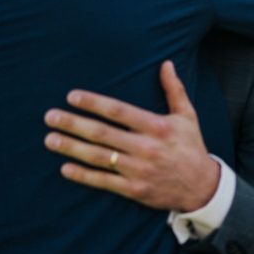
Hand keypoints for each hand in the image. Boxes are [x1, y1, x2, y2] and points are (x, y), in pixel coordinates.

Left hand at [45, 60, 220, 211]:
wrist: (202, 187)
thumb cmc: (191, 147)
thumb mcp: (188, 116)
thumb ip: (174, 90)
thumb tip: (166, 64)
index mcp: (158, 127)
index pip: (119, 111)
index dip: (94, 103)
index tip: (72, 96)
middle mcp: (147, 147)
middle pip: (102, 133)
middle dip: (73, 124)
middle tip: (50, 116)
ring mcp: (139, 170)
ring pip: (98, 157)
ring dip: (71, 148)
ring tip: (50, 139)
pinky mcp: (135, 189)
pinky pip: (103, 181)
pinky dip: (83, 175)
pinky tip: (65, 168)